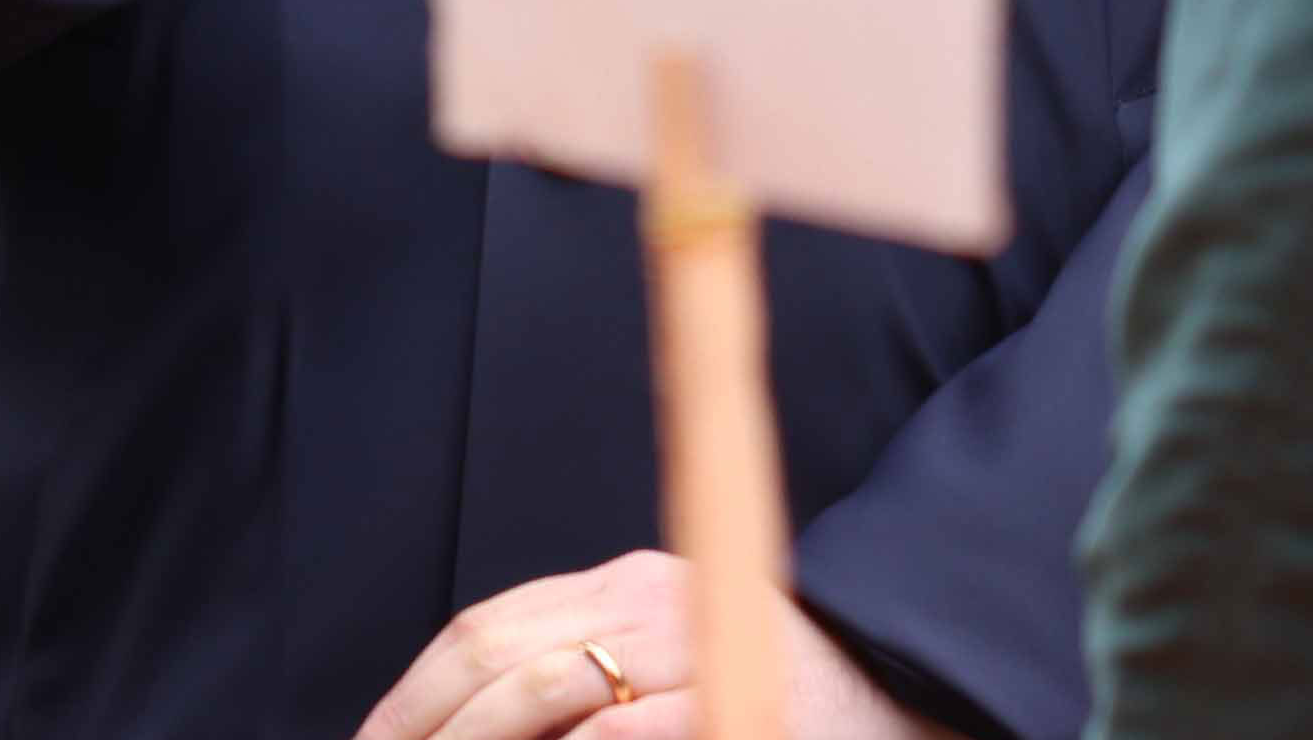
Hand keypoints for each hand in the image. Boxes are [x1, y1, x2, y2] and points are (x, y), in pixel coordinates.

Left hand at [354, 552, 923, 739]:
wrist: (899, 689)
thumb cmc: (777, 689)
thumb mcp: (672, 660)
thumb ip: (589, 673)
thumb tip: (478, 721)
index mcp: (622, 587)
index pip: (486, 628)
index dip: (413, 695)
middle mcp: (645, 600)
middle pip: (493, 654)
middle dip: (421, 724)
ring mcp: (686, 647)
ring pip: (538, 691)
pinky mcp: (722, 697)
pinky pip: (615, 734)